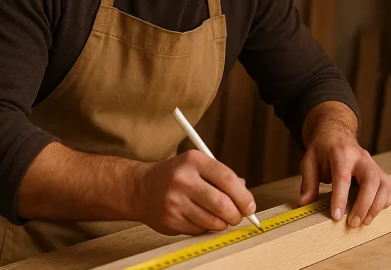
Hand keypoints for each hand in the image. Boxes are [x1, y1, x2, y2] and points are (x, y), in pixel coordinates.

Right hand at [133, 150, 255, 235]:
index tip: (250, 206)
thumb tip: (246, 196)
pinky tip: (199, 218)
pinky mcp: (170, 220)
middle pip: (222, 204)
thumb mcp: (197, 166)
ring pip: (212, 221)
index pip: (227, 179)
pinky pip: (199, 230)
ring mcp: (175, 201)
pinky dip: (206, 228)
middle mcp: (183, 180)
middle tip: (238, 216)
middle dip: (236, 215)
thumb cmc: (175, 176)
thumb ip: (223, 177)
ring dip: (222, 223)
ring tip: (218, 217)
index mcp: (194, 161)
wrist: (141, 188)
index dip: (244, 196)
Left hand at [299, 102, 390, 227]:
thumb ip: (308, 182)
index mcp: (340, 153)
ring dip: (377, 206)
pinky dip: (385, 201)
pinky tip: (373, 211)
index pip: (343, 176)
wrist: (335, 133)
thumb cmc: (322, 149)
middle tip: (353, 223)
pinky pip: (389, 186)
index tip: (337, 216)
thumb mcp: (309, 161)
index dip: (340, 197)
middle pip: (371, 180)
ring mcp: (372, 163)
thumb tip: (304, 203)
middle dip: (364, 204)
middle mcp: (360, 157)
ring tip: (364, 222)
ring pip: (384, 184)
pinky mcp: (379, 170)